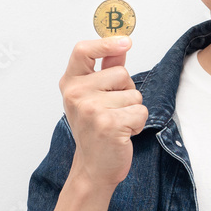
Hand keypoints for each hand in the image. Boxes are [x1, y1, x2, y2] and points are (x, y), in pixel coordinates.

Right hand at [58, 37, 147, 189]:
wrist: (93, 168)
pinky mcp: (109, 124)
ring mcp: (91, 109)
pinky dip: (138, 124)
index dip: (105, 43)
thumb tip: (120, 44)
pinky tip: (122, 134)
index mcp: (71, 84)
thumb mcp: (94, 97)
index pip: (82, 51)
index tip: (125, 42)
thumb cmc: (94, 131)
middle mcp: (76, 94)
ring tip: (117, 124)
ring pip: (134, 94)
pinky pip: (140, 111)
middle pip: (121, 73)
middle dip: (126, 91)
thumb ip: (106, 69)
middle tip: (112, 110)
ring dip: (132, 110)